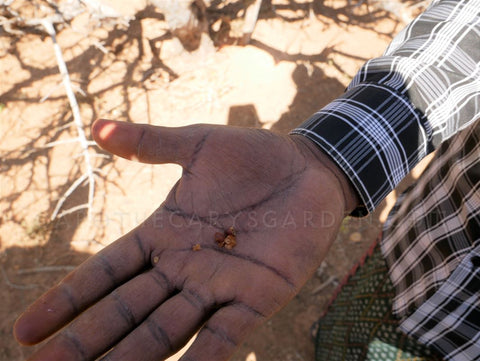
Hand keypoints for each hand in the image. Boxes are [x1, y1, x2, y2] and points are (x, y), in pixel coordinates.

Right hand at [14, 120, 357, 360]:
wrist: (307, 169)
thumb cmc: (253, 157)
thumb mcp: (197, 145)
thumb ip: (151, 144)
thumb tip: (97, 127)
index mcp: (164, 234)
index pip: (106, 272)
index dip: (68, 301)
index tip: (26, 330)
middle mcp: (183, 267)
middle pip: (126, 311)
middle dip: (87, 342)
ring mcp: (218, 285)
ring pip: (164, 331)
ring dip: (131, 358)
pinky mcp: (256, 297)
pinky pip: (222, 337)